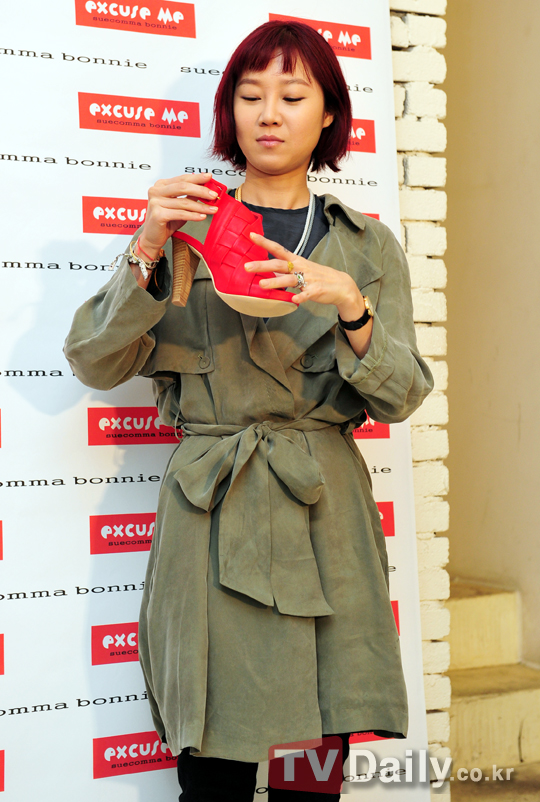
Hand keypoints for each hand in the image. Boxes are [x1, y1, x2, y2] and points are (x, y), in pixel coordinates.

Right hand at [138, 173, 219, 259]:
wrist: (152, 238)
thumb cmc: (165, 222)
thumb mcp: (180, 206)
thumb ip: (190, 196)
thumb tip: (206, 188)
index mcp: (161, 185)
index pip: (182, 178)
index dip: (197, 178)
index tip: (209, 177)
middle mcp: (156, 191)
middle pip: (183, 187)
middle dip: (201, 190)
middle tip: (214, 194)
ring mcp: (155, 202)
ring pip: (184, 202)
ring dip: (201, 206)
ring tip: (213, 209)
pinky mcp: (158, 215)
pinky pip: (180, 214)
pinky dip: (193, 216)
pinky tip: (202, 216)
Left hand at [244, 231, 364, 315]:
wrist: (341, 285)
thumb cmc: (317, 277)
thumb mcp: (301, 270)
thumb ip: (284, 271)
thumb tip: (267, 271)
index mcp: (296, 261)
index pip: (278, 249)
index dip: (265, 242)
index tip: (251, 235)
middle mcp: (301, 267)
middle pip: (279, 264)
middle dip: (262, 265)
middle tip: (246, 267)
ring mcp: (309, 279)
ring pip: (290, 279)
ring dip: (275, 281)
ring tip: (261, 284)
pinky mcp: (316, 290)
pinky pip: (307, 294)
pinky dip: (300, 297)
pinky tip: (294, 300)